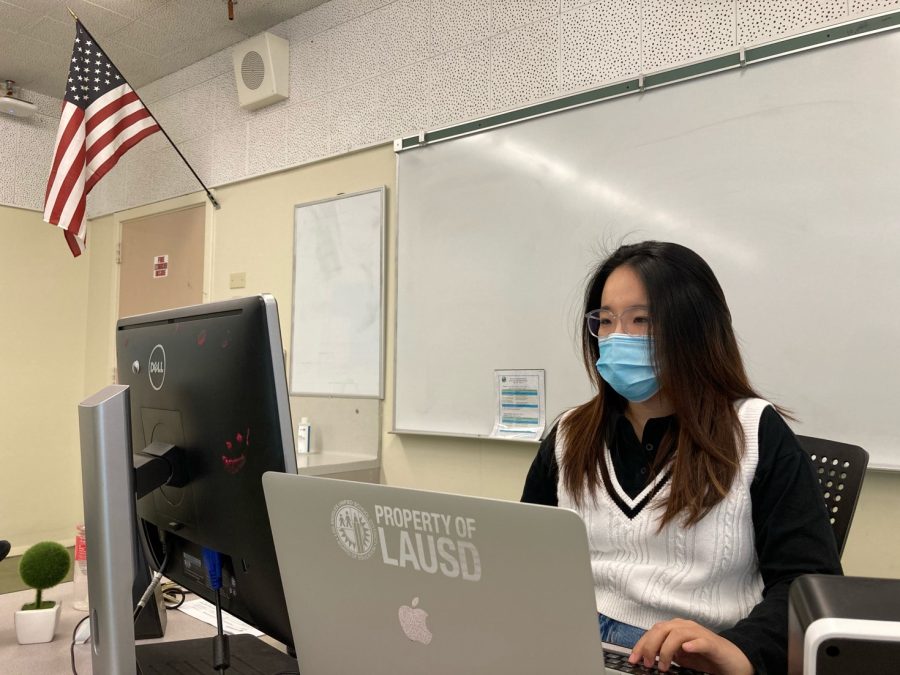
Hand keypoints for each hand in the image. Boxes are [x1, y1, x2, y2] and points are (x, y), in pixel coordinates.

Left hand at [629, 618, 752, 674]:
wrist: (732, 659)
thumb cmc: (705, 657)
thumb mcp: (680, 656)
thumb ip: (665, 653)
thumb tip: (647, 658)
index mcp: (676, 628)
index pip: (653, 631)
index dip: (641, 644)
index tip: (633, 659)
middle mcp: (686, 627)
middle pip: (662, 629)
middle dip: (651, 646)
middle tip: (648, 663)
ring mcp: (700, 633)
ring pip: (677, 633)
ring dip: (667, 649)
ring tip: (664, 666)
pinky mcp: (713, 644)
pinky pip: (701, 641)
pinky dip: (692, 644)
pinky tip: (685, 650)